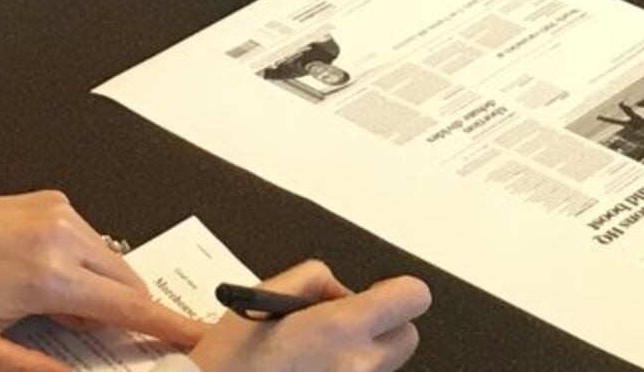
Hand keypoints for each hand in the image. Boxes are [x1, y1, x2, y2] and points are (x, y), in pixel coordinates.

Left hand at [0, 193, 203, 371]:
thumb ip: (32, 369)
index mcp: (49, 277)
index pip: (129, 307)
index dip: (169, 325)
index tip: (199, 334)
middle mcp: (64, 237)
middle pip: (130, 284)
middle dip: (124, 314)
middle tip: (83, 332)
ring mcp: (62, 213)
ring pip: (114, 262)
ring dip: (102, 289)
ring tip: (52, 304)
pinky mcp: (56, 201)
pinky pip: (94, 241)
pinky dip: (87, 265)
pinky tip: (47, 276)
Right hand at [191, 262, 430, 371]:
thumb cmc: (229, 360)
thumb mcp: (265, 294)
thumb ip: (315, 280)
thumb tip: (340, 292)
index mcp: (341, 328)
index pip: (413, 297)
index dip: (397, 292)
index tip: (375, 295)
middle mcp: (357, 365)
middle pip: (407, 337)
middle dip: (383, 326)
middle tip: (345, 325)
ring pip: (381, 365)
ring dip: (360, 354)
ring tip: (315, 354)